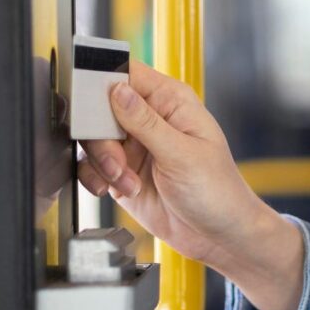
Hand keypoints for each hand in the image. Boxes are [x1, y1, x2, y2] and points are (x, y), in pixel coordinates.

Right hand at [78, 61, 303, 309]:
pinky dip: (96, 178)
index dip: (103, 81)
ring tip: (127, 181)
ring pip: (92, 138)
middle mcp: (149, 119)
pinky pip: (91, 165)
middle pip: (100, 106)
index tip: (91, 102)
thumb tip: (117, 89)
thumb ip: (145, 122)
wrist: (218, 236)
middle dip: (101, 136)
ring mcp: (134, 145)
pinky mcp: (121, 171)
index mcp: (170, 101)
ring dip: (103, 162)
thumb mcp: (182, 154)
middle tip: (117, 160)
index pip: (127, 73)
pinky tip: (117, 189)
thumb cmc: (217, 191)